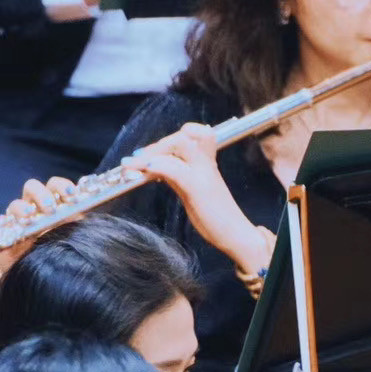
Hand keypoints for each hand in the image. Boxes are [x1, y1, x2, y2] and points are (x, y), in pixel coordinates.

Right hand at [0, 176, 80, 274]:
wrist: (48, 271)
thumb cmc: (64, 250)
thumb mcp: (75, 236)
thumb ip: (78, 226)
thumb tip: (83, 217)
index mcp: (56, 204)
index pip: (56, 186)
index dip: (62, 186)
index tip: (71, 195)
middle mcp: (36, 207)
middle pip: (32, 187)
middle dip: (42, 194)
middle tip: (50, 208)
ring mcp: (19, 219)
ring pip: (16, 205)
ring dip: (21, 207)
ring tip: (29, 216)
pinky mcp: (7, 232)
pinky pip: (2, 224)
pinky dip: (3, 224)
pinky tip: (7, 226)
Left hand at [126, 124, 267, 269]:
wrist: (238, 237)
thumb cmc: (217, 218)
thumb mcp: (194, 192)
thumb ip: (178, 176)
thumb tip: (155, 167)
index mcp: (208, 164)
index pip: (195, 133)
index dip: (174, 137)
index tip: (155, 151)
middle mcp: (207, 165)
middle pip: (183, 136)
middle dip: (157, 145)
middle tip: (137, 158)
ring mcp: (204, 174)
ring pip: (179, 145)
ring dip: (152, 152)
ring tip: (131, 164)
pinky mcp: (198, 188)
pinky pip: (175, 168)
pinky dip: (157, 165)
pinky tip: (145, 169)